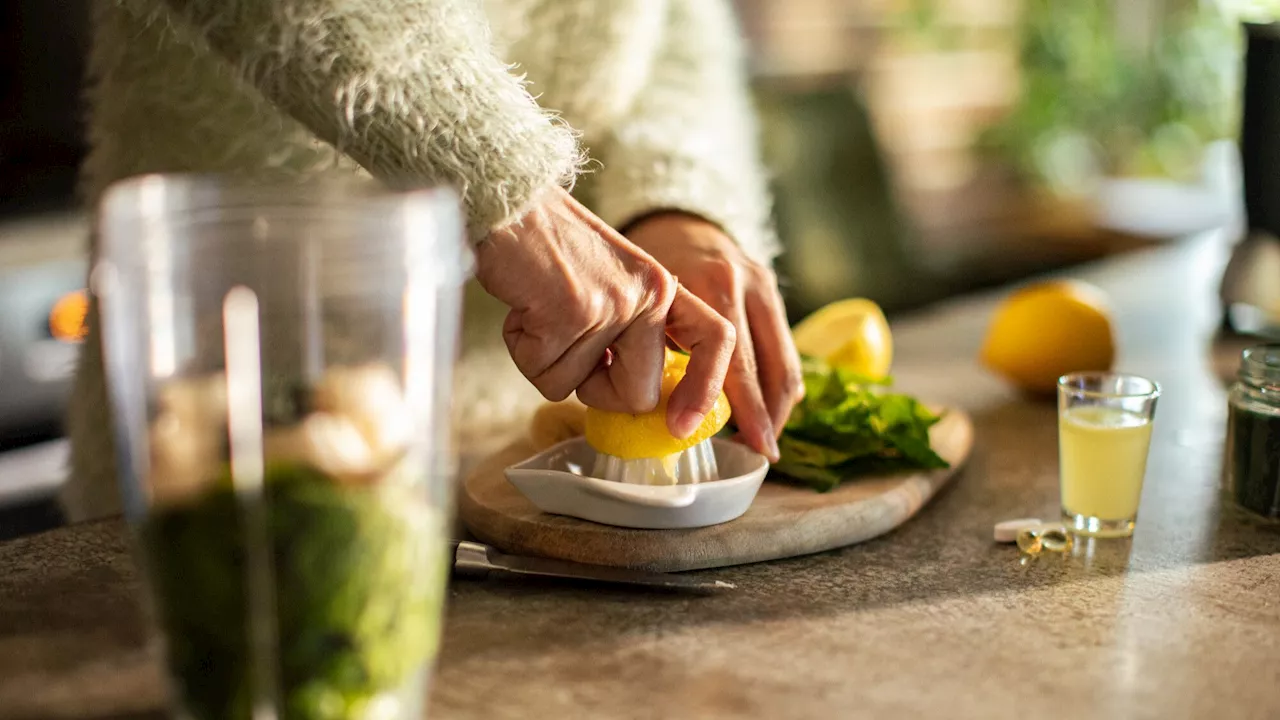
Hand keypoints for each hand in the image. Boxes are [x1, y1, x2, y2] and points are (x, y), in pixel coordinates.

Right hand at [475, 188, 735, 438]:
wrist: (507, 202)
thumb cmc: (549, 248)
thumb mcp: (613, 284)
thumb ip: (632, 333)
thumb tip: (636, 399)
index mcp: (664, 287)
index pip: (716, 339)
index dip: (704, 390)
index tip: (681, 427)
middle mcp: (649, 296)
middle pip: (638, 396)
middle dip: (596, 391)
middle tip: (568, 345)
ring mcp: (613, 306)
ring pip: (580, 391)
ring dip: (549, 365)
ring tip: (541, 313)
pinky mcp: (571, 315)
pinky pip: (547, 377)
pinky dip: (525, 354)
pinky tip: (524, 310)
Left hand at [625, 213, 803, 460]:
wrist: (673, 216)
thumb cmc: (644, 263)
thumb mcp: (638, 297)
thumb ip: (644, 343)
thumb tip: (642, 408)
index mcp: (705, 284)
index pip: (728, 358)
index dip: (718, 401)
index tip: (713, 434)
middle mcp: (742, 282)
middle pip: (766, 367)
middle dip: (765, 418)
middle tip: (759, 453)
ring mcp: (764, 285)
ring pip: (786, 363)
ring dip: (778, 408)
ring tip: (764, 440)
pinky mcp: (773, 291)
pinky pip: (785, 351)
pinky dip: (779, 386)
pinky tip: (767, 412)